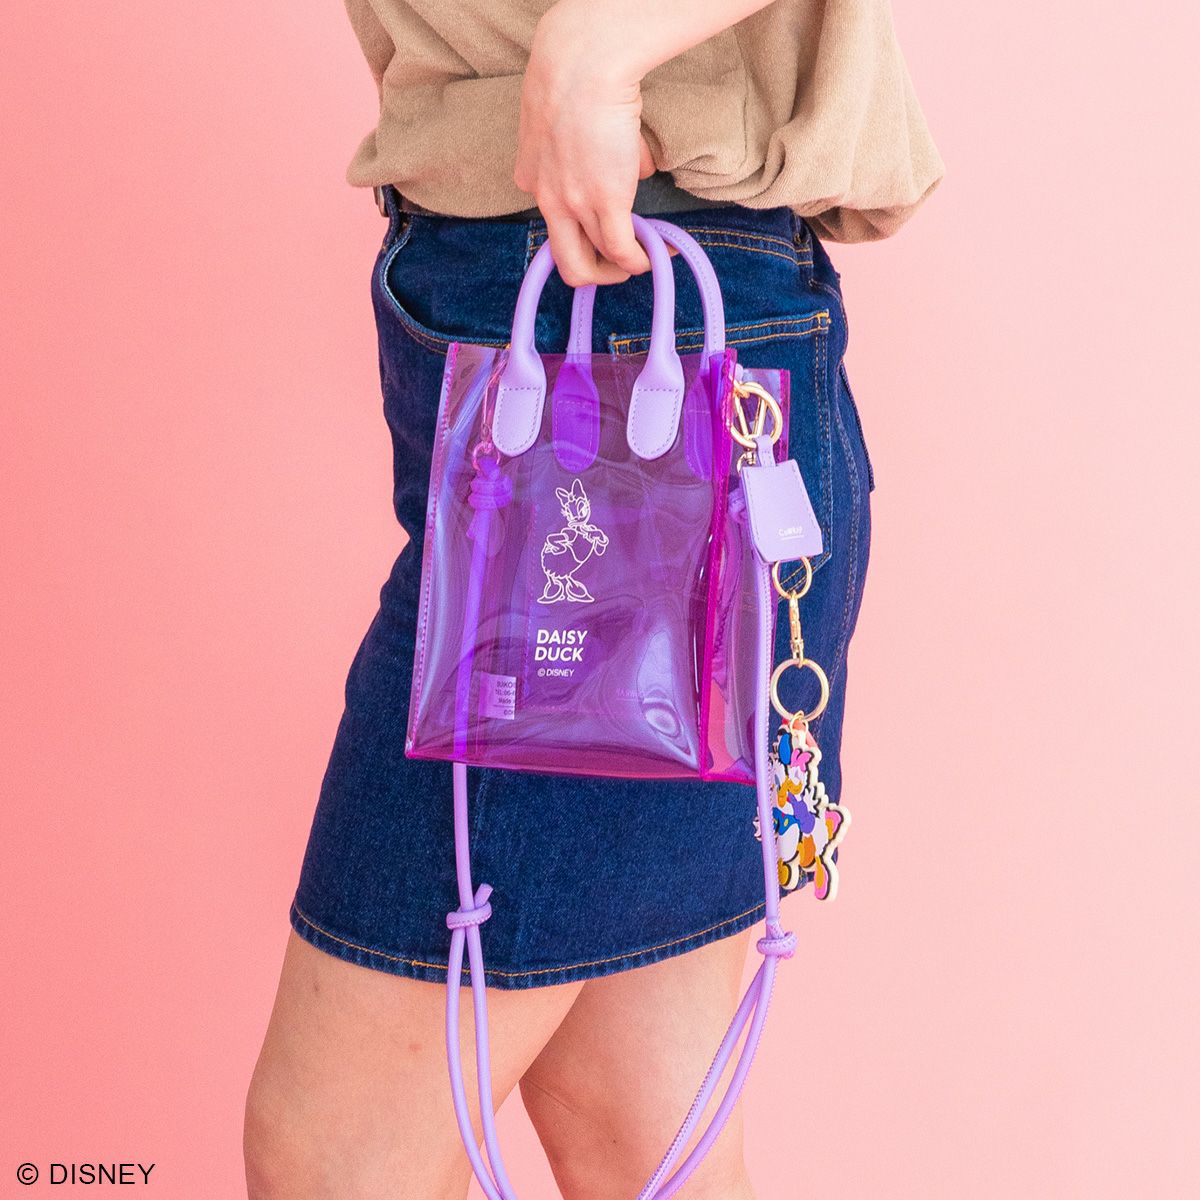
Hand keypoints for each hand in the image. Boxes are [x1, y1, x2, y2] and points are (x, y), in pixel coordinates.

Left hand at [514, 4, 655, 286]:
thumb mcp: (567, 120)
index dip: (583, 234)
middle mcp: (547, 200)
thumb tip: (636, 167)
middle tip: (621, 263)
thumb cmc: (577, 76)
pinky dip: (641, 260)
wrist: (583, 66)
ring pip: (594, 263)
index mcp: (533, 178)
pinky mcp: (604, 204)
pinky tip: (658, 253)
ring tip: (647, 256)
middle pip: (567, 263)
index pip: (554, 226)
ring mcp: (574, 206)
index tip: (604, 230)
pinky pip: (623, 251)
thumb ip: (595, 151)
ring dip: (623, 268)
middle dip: (597, 273)